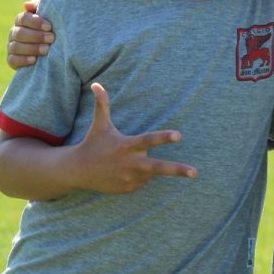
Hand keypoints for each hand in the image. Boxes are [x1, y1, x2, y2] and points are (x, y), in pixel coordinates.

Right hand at [7, 0, 54, 69]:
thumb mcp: (49, 16)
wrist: (55, 50)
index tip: (49, 27)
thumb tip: (26, 5)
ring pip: (16, 46)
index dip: (35, 22)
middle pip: (19, 33)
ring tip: (46, 50)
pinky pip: (12, 60)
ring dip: (32, 48)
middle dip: (36, 36)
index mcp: (22, 20)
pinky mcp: (12, 60)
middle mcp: (14, 32)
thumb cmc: (52, 29)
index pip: (23, 18)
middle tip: (52, 38)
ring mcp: (12, 46)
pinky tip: (34, 60)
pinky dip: (22, 60)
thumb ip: (39, 7)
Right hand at [72, 83, 197, 193]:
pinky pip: (142, 181)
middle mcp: (131, 164)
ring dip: (146, 167)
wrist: (78, 171)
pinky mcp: (129, 189)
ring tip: (125, 161)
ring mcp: (130, 179)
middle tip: (195, 172)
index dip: (164, 137)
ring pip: (151, 173)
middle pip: (159, 167)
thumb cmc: (93, 143)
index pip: (149, 140)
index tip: (179, 135)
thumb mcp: (99, 124)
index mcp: (127, 145)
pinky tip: (123, 170)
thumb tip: (96, 84)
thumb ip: (102, 104)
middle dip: (178, 170)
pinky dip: (139, 175)